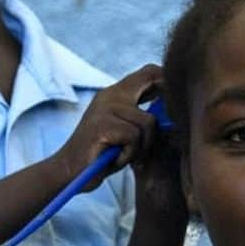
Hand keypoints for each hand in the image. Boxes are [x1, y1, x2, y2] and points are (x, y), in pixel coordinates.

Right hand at [55, 64, 163, 187]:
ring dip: (142, 146)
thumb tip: (175, 114)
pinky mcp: (102, 125)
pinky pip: (134, 137)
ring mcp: (106, 108)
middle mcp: (111, 95)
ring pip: (148, 122)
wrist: (69, 172)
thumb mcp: (126, 133)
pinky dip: (129, 154)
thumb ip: (144, 119)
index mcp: (116, 94)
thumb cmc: (102, 156)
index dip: (168, 83)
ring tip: (124, 155)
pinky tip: (115, 159)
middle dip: (163, 109)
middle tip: (152, 139)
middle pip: (152, 80)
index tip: (175, 107)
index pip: (150, 73)